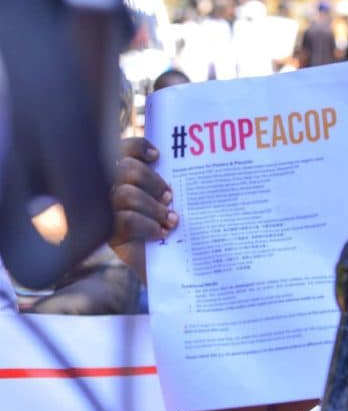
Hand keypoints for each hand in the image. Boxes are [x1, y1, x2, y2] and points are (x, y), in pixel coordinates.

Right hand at [109, 137, 176, 282]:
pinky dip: (148, 225)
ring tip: (171, 218)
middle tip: (169, 196)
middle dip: (152, 180)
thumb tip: (181, 159)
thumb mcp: (167, 199)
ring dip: (153, 206)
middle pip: (125, 169)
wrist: (167, 263)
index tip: (158, 157)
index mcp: (122, 175)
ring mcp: (104, 211)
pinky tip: (162, 232)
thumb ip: (164, 180)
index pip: (123, 149)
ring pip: (126, 194)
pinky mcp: (106, 233)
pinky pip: (126, 220)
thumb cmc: (169, 226)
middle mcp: (108, 189)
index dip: (138, 147)